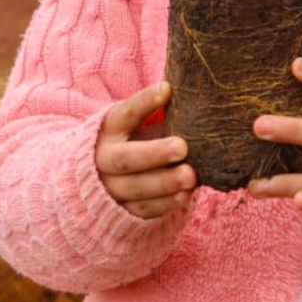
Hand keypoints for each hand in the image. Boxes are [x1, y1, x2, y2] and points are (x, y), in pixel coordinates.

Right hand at [95, 81, 196, 218]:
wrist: (104, 177)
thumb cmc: (137, 140)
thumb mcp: (142, 124)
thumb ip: (164, 113)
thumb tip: (197, 93)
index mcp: (109, 130)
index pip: (125, 114)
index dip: (143, 102)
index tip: (166, 90)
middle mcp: (104, 159)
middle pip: (125, 158)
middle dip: (153, 153)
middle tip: (182, 147)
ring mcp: (111, 188)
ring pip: (135, 187)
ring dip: (164, 183)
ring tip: (190, 176)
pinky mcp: (123, 210)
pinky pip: (144, 209)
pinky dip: (165, 204)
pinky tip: (185, 195)